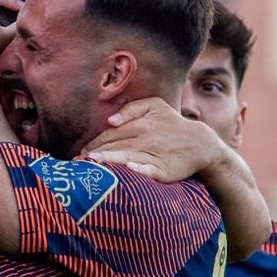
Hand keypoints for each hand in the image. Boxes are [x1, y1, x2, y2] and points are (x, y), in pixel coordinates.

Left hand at [83, 97, 222, 181]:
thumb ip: (132, 108)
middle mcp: (145, 138)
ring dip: (107, 162)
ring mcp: (154, 155)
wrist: (199, 143)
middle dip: (93, 155)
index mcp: (140, 123)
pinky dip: (138, 170)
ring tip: (91, 167)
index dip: (93, 144)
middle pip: (113, 147)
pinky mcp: (162, 170)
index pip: (109, 135)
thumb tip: (111, 120)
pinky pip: (147, 171)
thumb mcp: (155, 106)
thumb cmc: (172, 123)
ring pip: (125, 158)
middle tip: (76, 164)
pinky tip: (128, 170)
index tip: (80, 153)